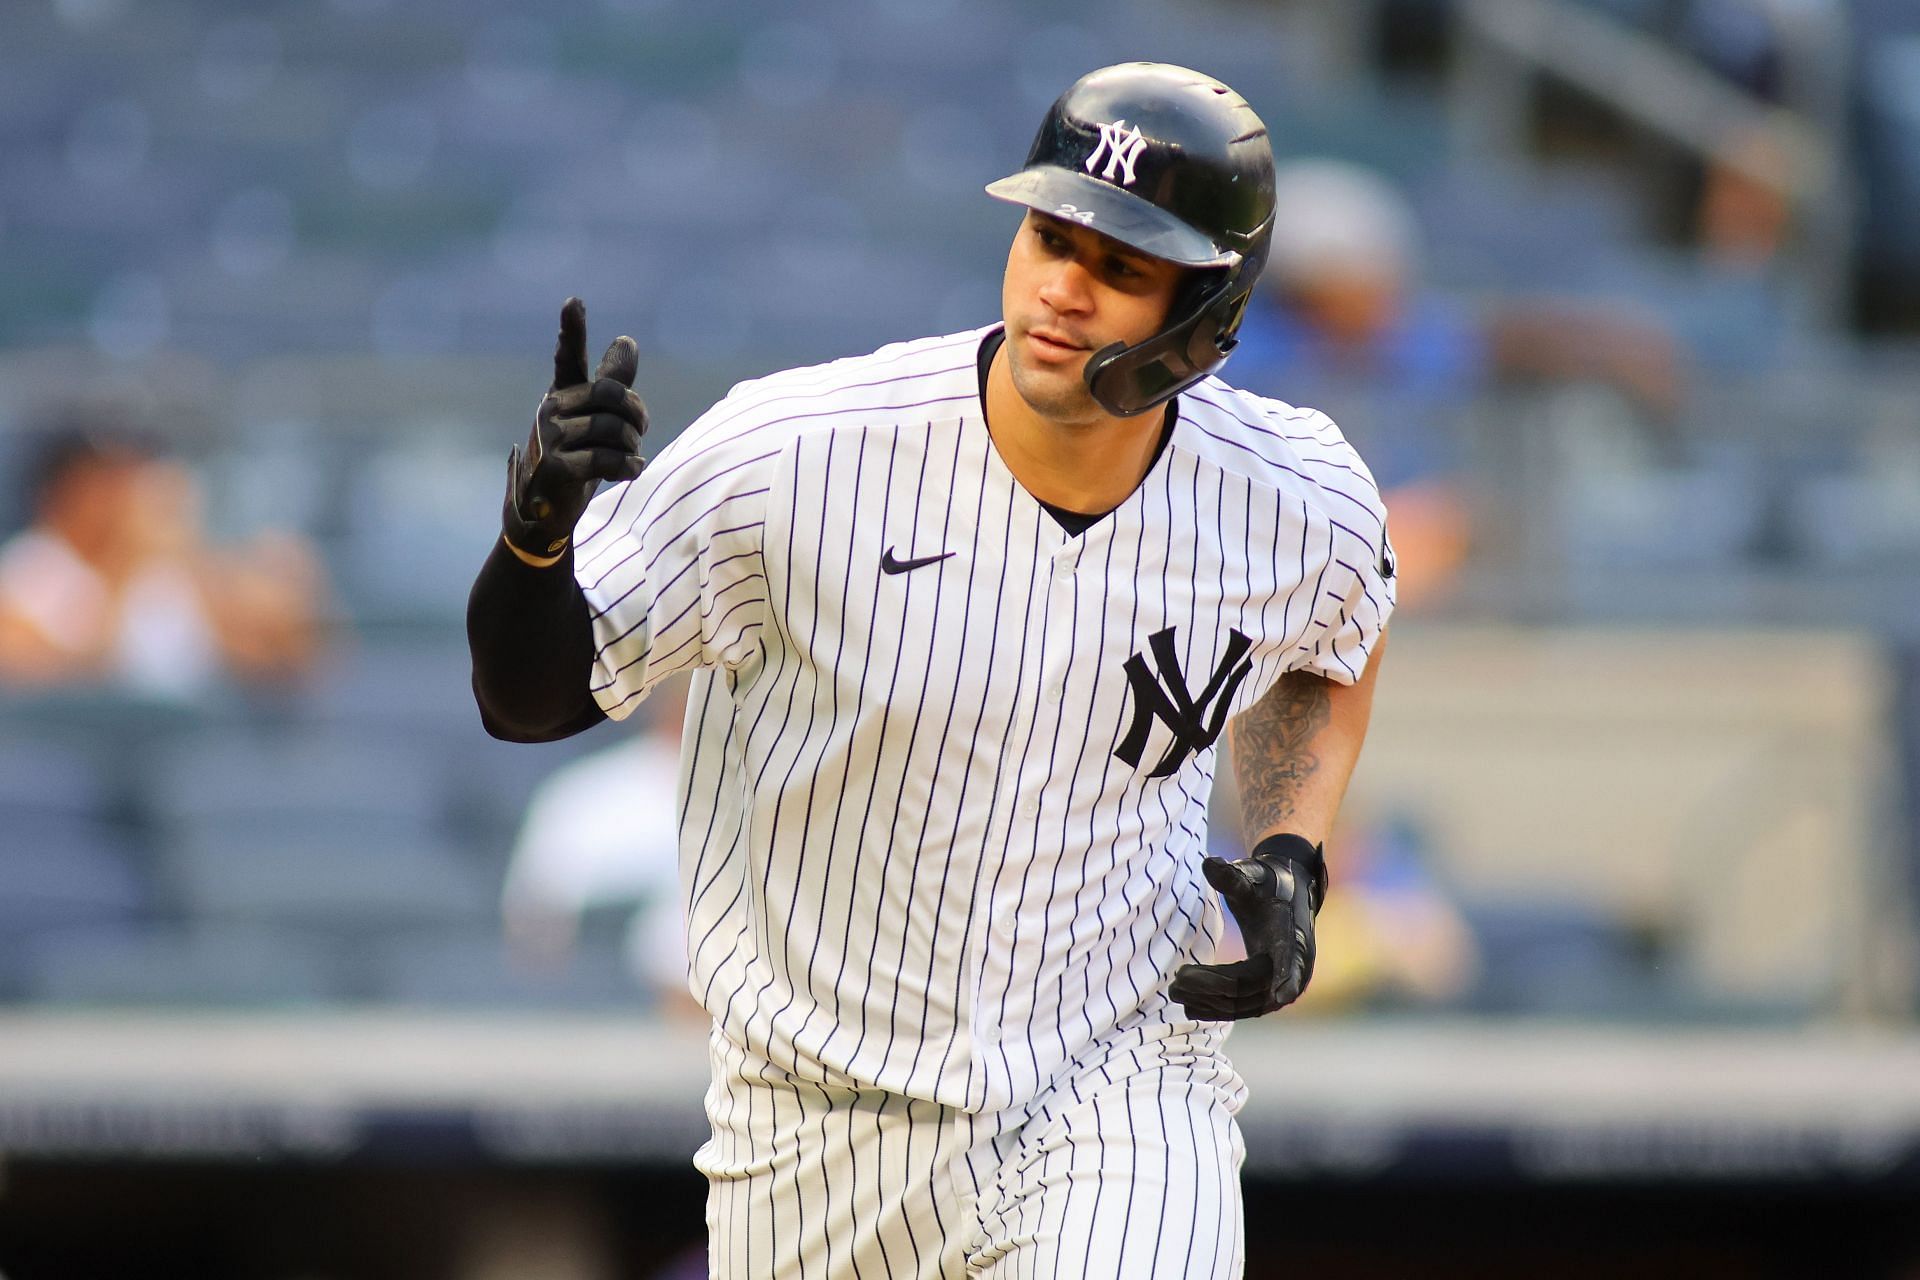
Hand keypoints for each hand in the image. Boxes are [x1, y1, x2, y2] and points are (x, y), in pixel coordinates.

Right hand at [503, 296, 648, 557]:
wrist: (546, 506)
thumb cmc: (576, 453)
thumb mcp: (595, 416)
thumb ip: (613, 382)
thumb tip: (626, 341)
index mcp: (563, 391)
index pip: (569, 355)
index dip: (572, 329)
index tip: (574, 302)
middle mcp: (552, 408)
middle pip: (612, 395)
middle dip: (637, 413)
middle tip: (642, 429)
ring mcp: (551, 438)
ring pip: (614, 429)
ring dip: (633, 445)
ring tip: (629, 455)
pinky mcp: (557, 467)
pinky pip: (608, 459)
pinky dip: (628, 466)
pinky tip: (629, 469)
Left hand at [1169, 834, 1326, 1020]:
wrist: (1286, 894)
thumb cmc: (1267, 882)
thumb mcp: (1252, 875)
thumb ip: (1231, 875)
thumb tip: (1209, 862)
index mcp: (1293, 936)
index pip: (1290, 959)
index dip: (1287, 976)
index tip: (1281, 995)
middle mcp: (1294, 966)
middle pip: (1253, 986)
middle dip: (1213, 987)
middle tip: (1178, 979)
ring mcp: (1281, 983)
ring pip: (1245, 1003)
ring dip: (1210, 1001)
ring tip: (1175, 990)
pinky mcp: (1267, 991)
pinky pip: (1243, 1007)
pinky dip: (1217, 1008)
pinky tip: (1189, 1006)